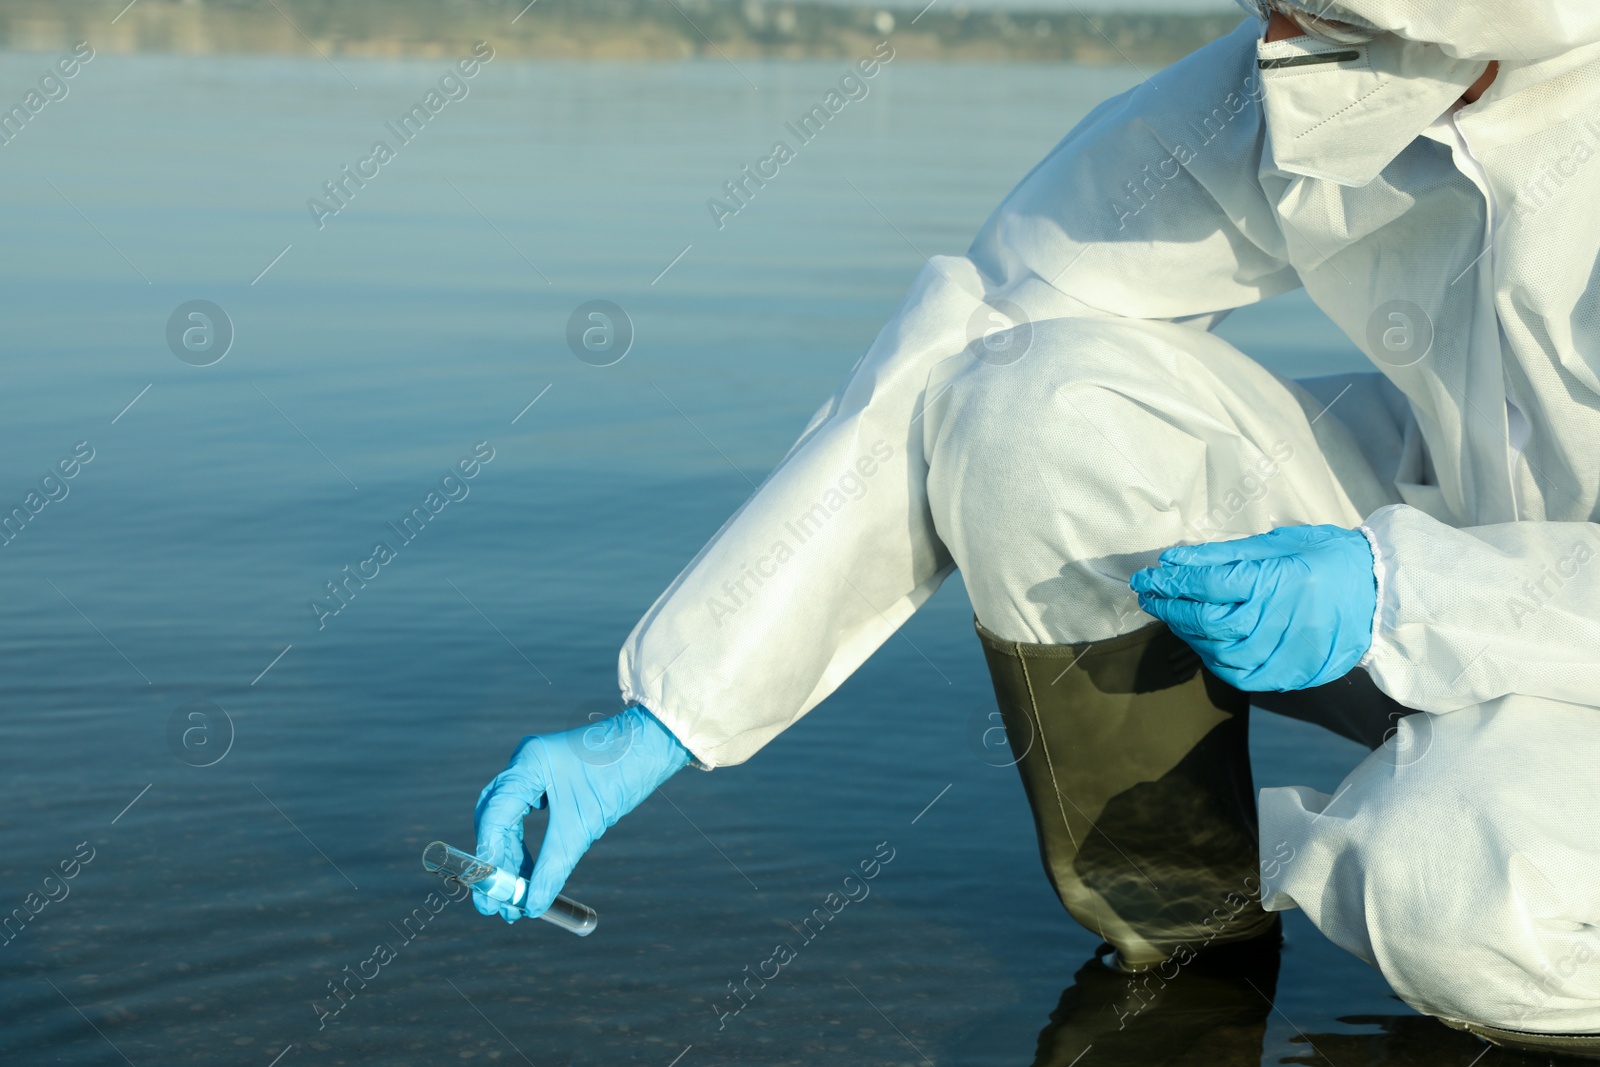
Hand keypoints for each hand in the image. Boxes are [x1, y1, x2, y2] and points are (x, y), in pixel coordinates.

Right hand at [473, 705, 691, 921]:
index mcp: (528, 763)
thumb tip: (533, 905)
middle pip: (494, 819)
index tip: (493, 894)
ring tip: (514, 901)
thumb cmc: (621, 773)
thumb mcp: (584, 824)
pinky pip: (523, 817)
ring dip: (509, 860)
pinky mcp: (546, 780)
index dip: (491, 857)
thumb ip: (554, 865)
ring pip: (507, 822)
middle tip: (497, 905)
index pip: (494, 814)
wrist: (652, 745)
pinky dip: (524, 847)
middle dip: (496, 864)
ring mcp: (533, 770)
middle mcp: (523, 763)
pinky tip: (528, 876)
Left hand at [1129, 525, 1375, 691]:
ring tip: (1173, 616)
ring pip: (1219, 652)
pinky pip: (1240, 675)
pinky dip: (1214, 660)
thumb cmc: (1326, 558)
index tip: (1146, 578)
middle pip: (1208, 621)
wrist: (1380, 593)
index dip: (1171, 582)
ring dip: (1188, 635)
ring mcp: (1287, 651)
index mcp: (1277, 580)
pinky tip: (1204, 643)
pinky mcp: (1292, 673)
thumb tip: (1175, 560)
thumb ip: (1222, 555)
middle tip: (1150, 596)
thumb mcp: (1276, 544)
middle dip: (1171, 608)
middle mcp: (1281, 619)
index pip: (1208, 585)